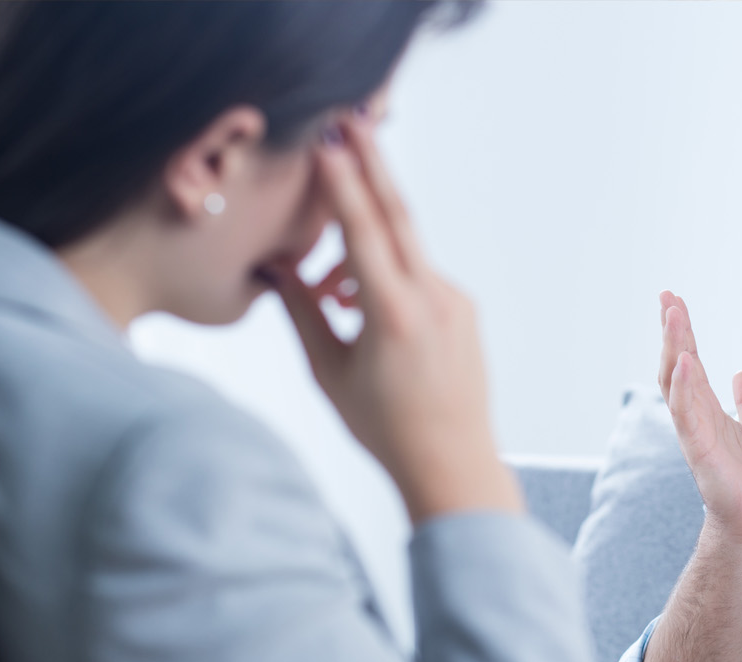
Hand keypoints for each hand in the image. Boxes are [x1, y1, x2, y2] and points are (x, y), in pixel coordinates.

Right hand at [269, 114, 519, 523]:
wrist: (453, 463)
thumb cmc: (385, 428)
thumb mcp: (330, 373)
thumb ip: (304, 312)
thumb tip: (276, 268)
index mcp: (394, 315)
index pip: (365, 231)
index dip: (344, 182)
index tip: (329, 142)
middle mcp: (433, 298)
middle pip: (398, 216)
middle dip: (373, 163)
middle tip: (352, 117)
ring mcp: (455, 301)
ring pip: (403, 251)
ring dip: (364, 249)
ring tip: (331, 294)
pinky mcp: (465, 308)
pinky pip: (419, 274)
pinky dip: (386, 275)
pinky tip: (361, 308)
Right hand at [658, 291, 741, 543]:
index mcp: (706, 408)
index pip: (689, 361)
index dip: (682, 331)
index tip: (673, 300)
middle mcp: (695, 415)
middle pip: (676, 364)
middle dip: (671, 331)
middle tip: (667, 297)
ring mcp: (693, 431)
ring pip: (676, 383)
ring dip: (674, 348)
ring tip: (673, 317)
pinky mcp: (698, 451)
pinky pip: (686, 414)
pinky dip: (683, 388)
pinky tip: (684, 362)